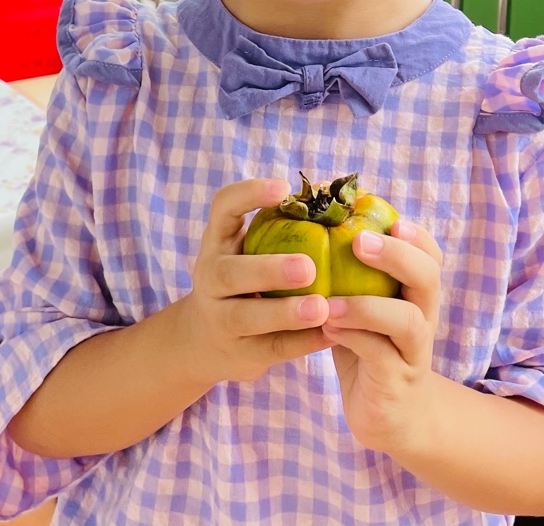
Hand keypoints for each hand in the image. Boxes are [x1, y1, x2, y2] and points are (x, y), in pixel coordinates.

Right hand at [178, 177, 331, 384]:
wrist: (204, 342)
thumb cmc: (244, 282)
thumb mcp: (248, 251)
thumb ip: (281, 228)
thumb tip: (339, 192)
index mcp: (218, 243)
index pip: (222, 208)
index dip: (249, 194)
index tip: (283, 188)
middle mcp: (210, 279)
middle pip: (229, 273)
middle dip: (268, 270)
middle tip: (308, 267)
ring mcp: (220, 320)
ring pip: (245, 317)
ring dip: (285, 313)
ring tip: (321, 308)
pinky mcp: (239, 354)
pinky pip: (271, 349)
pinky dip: (302, 343)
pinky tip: (332, 334)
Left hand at [322, 219, 443, 453]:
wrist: (391, 417)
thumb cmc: (369, 351)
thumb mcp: (362, 311)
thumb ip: (350, 278)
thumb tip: (312, 228)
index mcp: (416, 296)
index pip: (430, 257)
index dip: (416, 236)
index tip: (390, 218)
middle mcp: (423, 319)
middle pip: (428, 279)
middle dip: (397, 256)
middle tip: (359, 241)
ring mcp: (413, 352)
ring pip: (407, 321)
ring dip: (367, 306)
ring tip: (330, 302)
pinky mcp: (396, 381)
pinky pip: (379, 355)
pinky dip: (353, 338)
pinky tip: (327, 329)